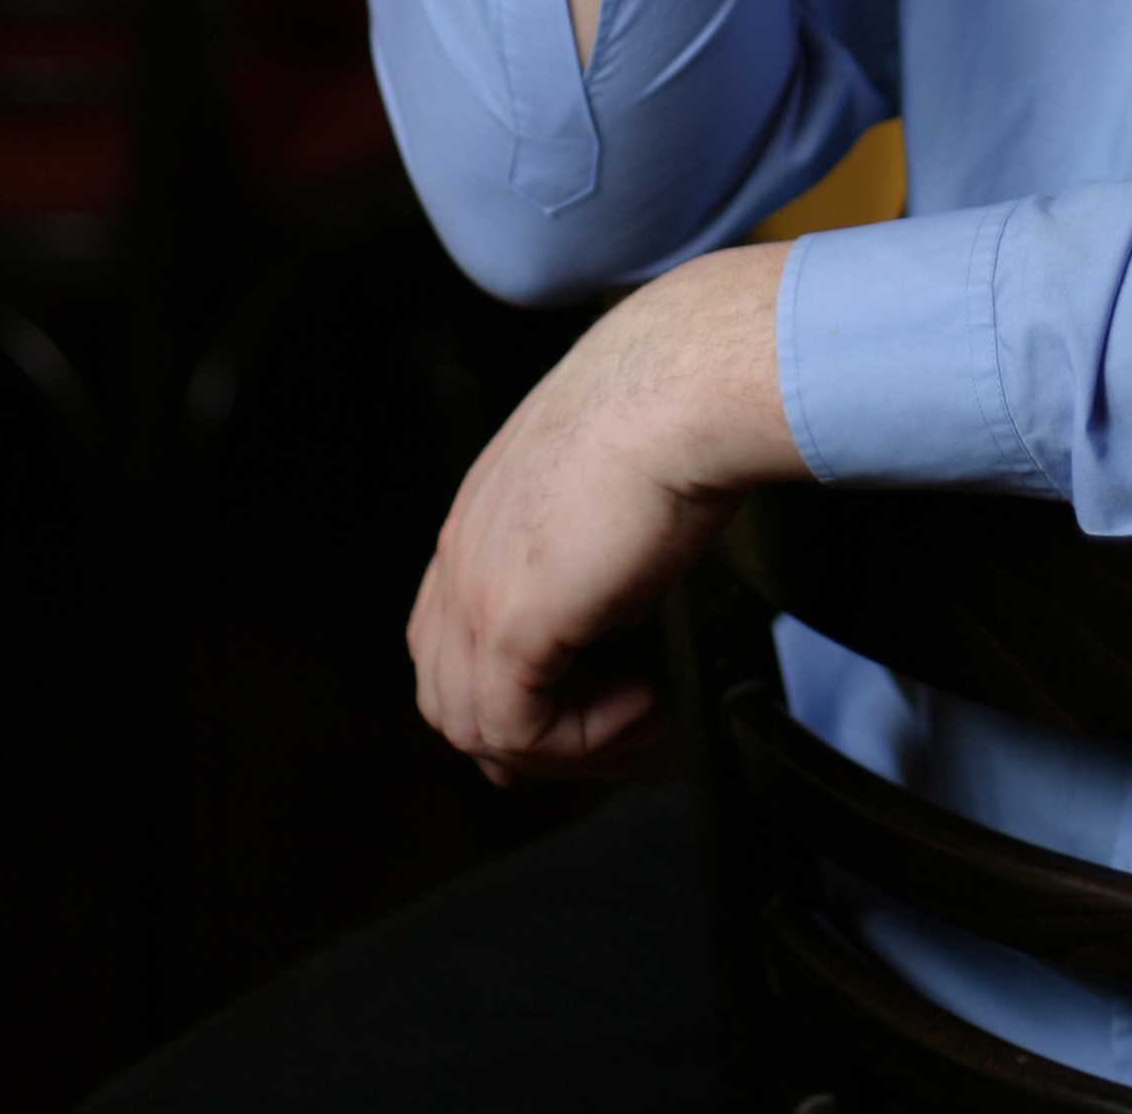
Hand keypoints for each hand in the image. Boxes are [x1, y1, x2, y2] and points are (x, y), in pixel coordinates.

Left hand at [407, 242, 805, 783]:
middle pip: (446, 689)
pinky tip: (641, 704)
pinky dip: (581, 739)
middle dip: (526, 730)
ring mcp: (475, 589)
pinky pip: (516, 727)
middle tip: (606, 734)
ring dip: (559, 742)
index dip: (506, 684)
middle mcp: (463, 551)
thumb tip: (625, 605)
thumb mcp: (618, 488)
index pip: (450, 631)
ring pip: (470, 722)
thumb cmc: (673, 411)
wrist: (684, 390)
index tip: (577, 703)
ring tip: (635, 719)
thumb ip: (599, 552)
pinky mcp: (508, 623)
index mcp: (481, 511)